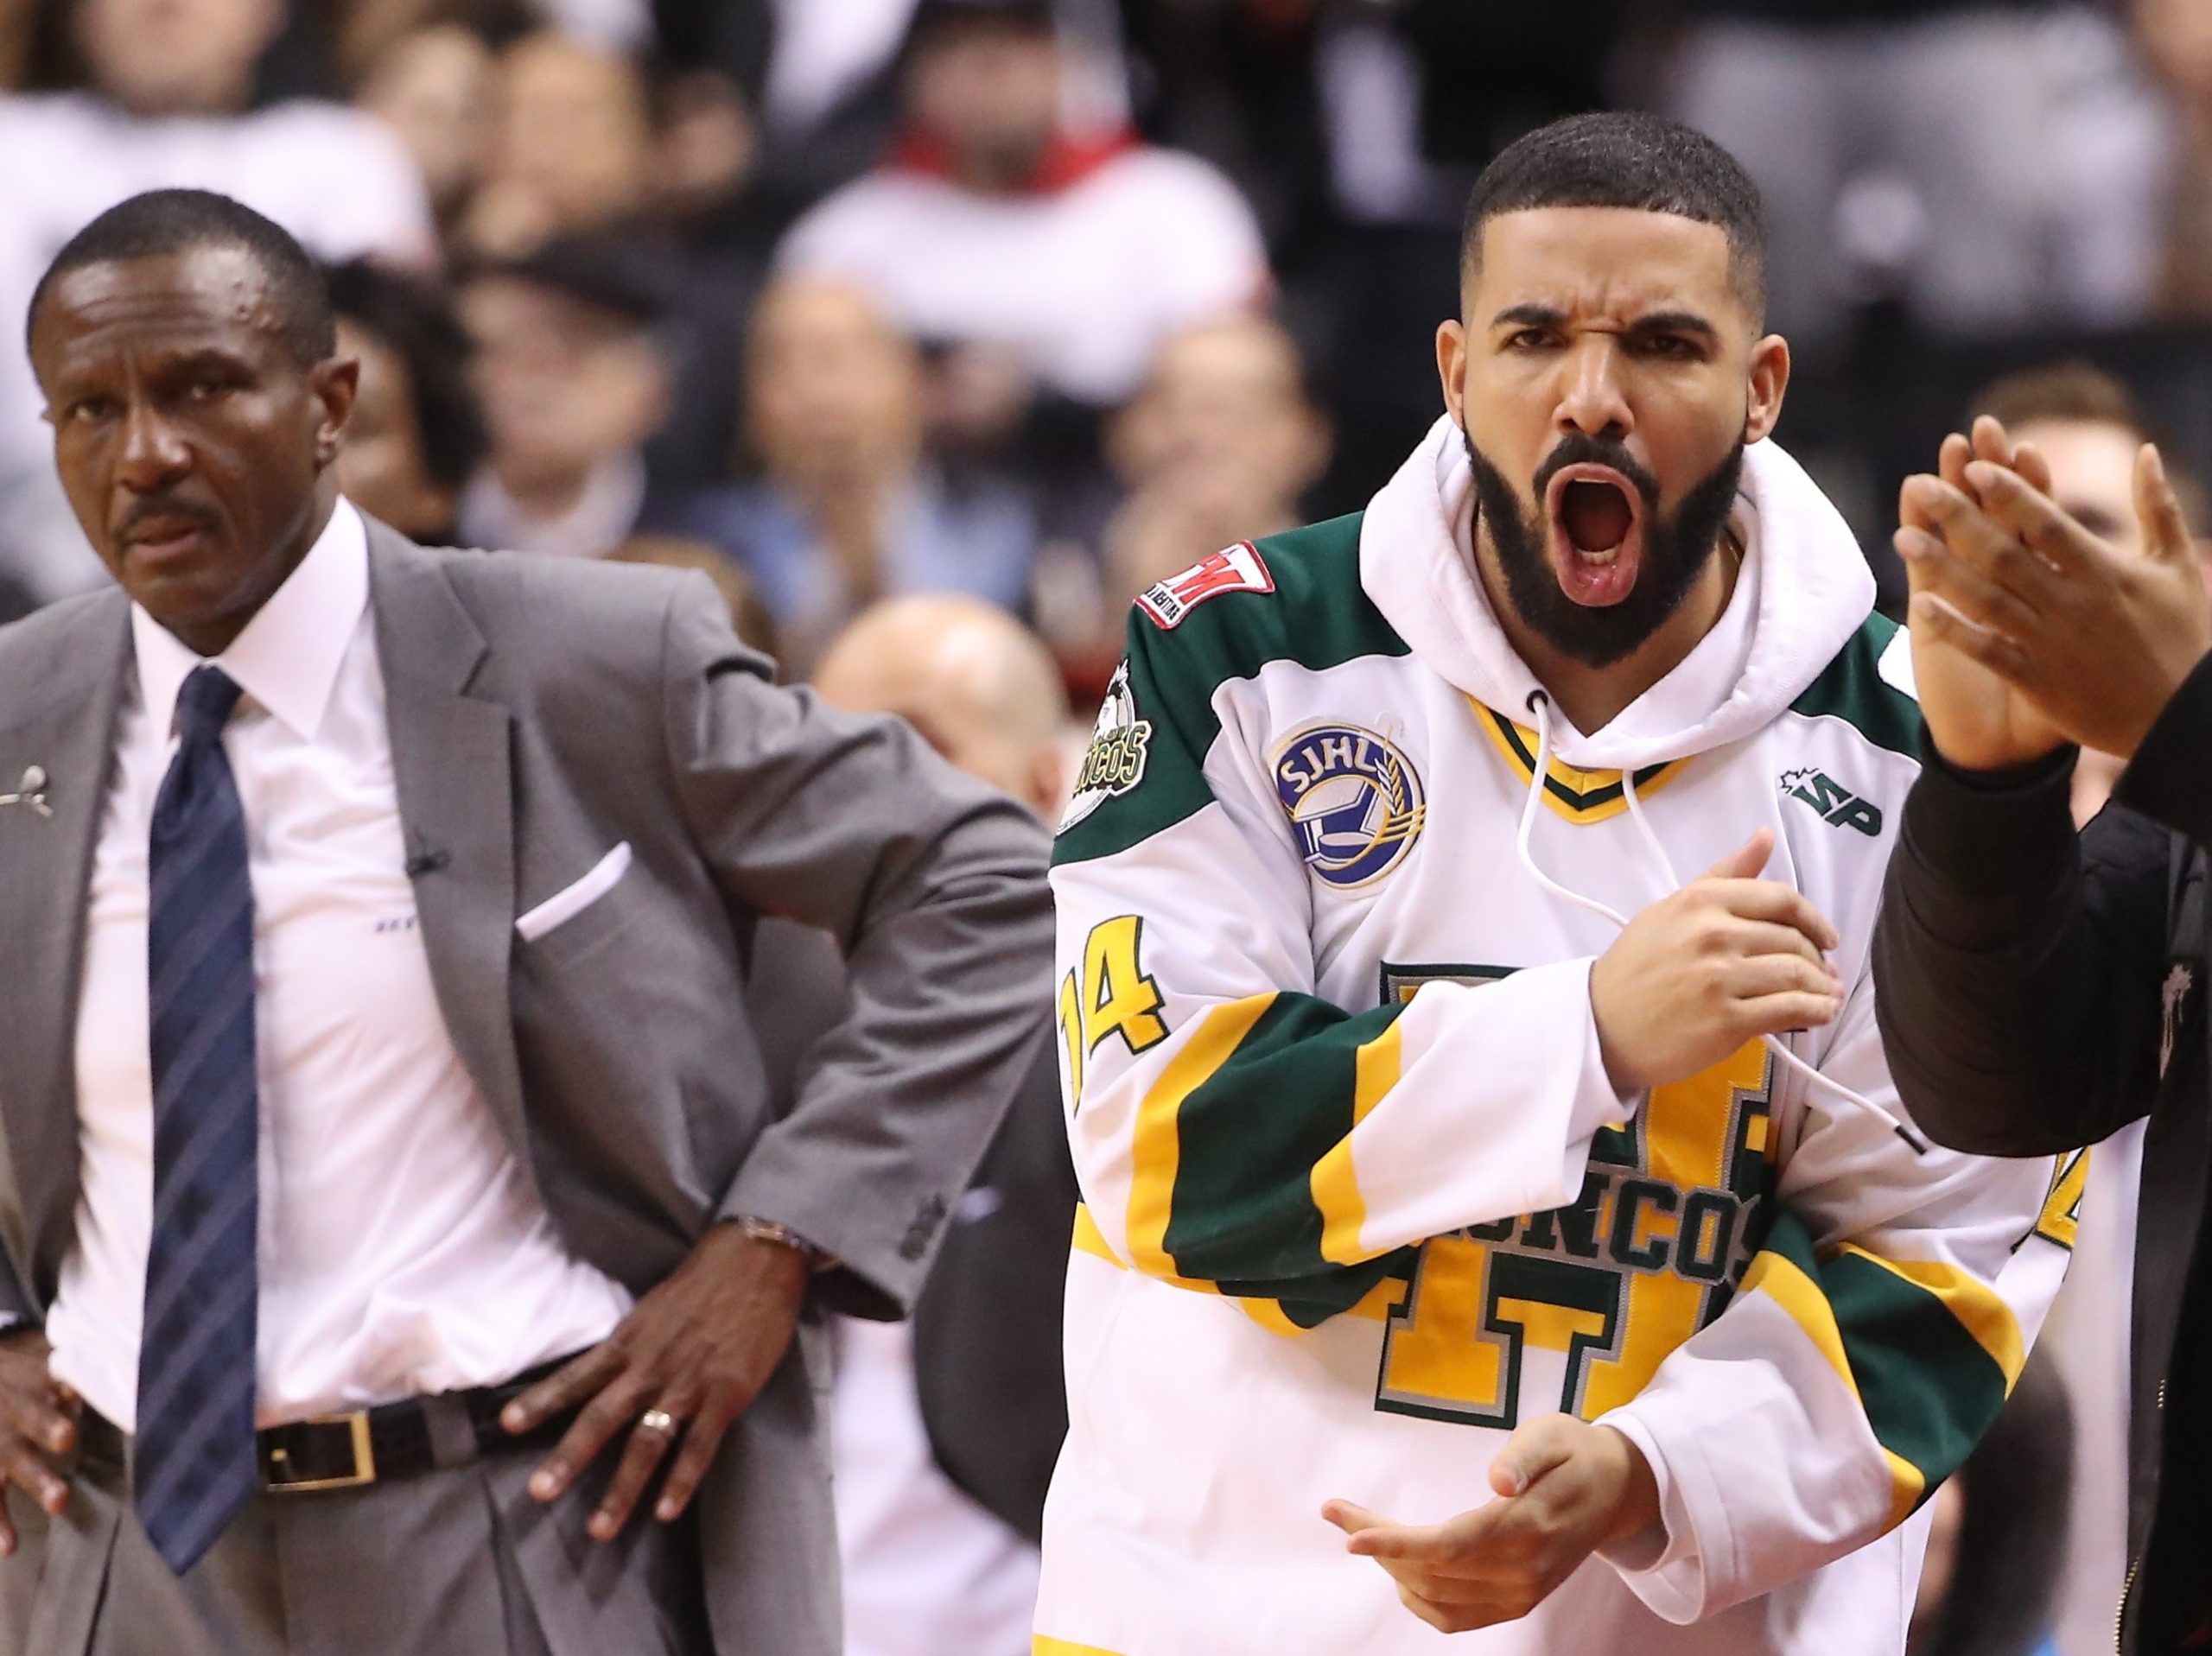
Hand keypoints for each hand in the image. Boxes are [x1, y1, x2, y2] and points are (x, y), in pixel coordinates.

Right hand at [0, 1328, 76, 1554]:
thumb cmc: (12, 1384)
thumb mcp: (34, 1373)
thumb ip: (65, 1378)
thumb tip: (106, 1379)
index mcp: (26, 1387)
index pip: (42, 1386)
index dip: (57, 1387)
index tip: (75, 1396)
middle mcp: (9, 1417)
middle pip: (27, 1417)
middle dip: (47, 1426)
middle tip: (70, 1437)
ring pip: (10, 1462)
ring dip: (36, 1482)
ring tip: (60, 1503)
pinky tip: (10, 1549)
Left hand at [501, 1223, 806, 1540]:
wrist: (755, 1260)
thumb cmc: (704, 1282)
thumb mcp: (654, 1308)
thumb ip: (632, 1344)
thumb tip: (608, 1372)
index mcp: (629, 1341)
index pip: (577, 1376)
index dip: (542, 1400)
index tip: (508, 1423)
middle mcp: (650, 1366)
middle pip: (602, 1417)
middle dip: (569, 1457)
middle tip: (539, 1493)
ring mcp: (688, 1383)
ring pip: (646, 1443)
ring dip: (622, 1488)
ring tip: (601, 1528)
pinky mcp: (726, 1393)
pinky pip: (700, 1445)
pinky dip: (682, 1480)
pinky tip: (666, 1511)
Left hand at [1322, 1415, 1660, 1633]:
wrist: (1615, 1492)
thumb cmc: (1574, 1452)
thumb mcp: (1552, 1435)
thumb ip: (1523, 1456)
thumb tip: (1498, 1480)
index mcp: (1528, 1527)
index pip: (1449, 1546)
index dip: (1397, 1542)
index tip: (1350, 1534)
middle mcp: (1523, 1572)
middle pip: (1433, 1571)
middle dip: (1379, 1544)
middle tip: (1340, 1512)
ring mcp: (1521, 1594)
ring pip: (1437, 1596)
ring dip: (1393, 1567)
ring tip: (1364, 1531)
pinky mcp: (1518, 1603)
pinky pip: (1457, 1617)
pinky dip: (1419, 1599)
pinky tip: (1399, 1571)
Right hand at [1589, 828, 1841, 1094]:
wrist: (1601, 1023)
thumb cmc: (1637, 965)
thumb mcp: (1672, 908)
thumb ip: (1724, 875)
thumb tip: (1765, 835)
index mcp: (1701, 900)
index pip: (1780, 899)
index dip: (1814, 919)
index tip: (1825, 937)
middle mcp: (1713, 933)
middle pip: (1793, 940)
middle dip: (1818, 959)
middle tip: (1824, 973)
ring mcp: (1720, 978)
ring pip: (1796, 975)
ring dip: (1822, 987)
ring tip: (1825, 996)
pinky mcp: (1726, 1021)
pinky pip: (1789, 1010)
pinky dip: (1815, 1012)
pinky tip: (1819, 1014)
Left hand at [1898, 425, 2211, 758]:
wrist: (2182, 718)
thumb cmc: (2182, 637)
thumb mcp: (2177, 566)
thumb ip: (2158, 507)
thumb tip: (2145, 451)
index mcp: (2105, 571)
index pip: (2049, 522)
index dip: (2012, 492)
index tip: (1975, 466)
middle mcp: (2073, 603)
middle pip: (2005, 552)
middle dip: (1959, 517)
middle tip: (1920, 484)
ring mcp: (2052, 642)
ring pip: (1987, 598)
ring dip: (1943, 566)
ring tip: (1903, 536)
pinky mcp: (2038, 681)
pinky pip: (1988, 650)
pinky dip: (1956, 628)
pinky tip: (1920, 604)